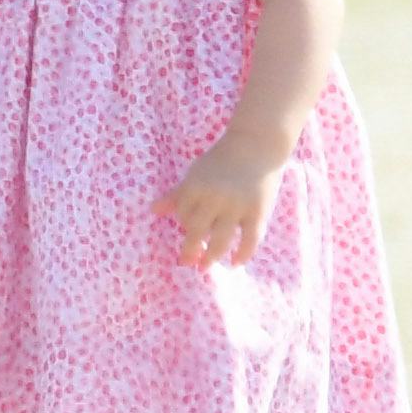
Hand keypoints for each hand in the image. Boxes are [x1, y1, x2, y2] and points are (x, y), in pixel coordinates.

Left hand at [165, 140, 284, 267]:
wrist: (256, 145)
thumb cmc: (222, 160)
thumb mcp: (195, 174)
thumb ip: (176, 194)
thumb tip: (153, 210)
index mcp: (195, 187)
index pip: (183, 215)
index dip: (185, 226)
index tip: (190, 233)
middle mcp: (214, 198)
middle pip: (198, 231)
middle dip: (190, 250)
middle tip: (187, 263)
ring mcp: (237, 206)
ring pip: (221, 240)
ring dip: (212, 256)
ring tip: (204, 267)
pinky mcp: (258, 211)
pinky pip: (250, 239)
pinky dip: (243, 254)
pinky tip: (236, 263)